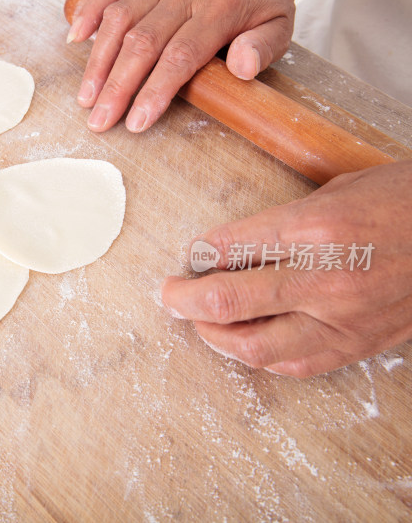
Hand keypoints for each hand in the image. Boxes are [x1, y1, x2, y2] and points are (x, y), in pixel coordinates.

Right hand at [67, 0, 295, 132]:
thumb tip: (243, 68)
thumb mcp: (279, 23)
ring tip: (86, 97)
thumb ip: (264, 47)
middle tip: (100, 121)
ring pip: (121, 19)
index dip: (155, 91)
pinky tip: (76, 37)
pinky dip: (90, 10)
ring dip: (99, 60)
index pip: (181, 57)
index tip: (137, 122)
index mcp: (221, 11)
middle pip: (142, 44)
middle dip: (117, 87)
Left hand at [161, 161, 411, 376]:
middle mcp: (324, 278)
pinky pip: (293, 364)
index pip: (226, 248)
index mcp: (316, 227)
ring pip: (252, 345)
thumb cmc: (404, 200)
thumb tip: (225, 249)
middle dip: (183, 299)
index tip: (184, 259)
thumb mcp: (336, 191)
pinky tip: (244, 342)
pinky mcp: (358, 345)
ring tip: (199, 321)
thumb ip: (278, 224)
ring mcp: (342, 319)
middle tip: (168, 295)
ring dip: (213, 335)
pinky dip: (259, 356)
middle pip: (226, 300)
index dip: (194, 255)